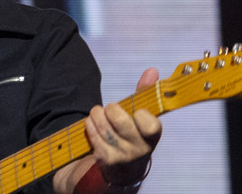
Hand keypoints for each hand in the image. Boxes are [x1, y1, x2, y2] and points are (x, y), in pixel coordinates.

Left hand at [84, 68, 161, 185]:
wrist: (123, 171)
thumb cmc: (133, 135)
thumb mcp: (142, 118)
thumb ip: (145, 93)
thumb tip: (152, 70)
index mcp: (152, 137)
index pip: (150, 125)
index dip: (140, 114)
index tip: (136, 112)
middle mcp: (139, 149)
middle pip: (119, 120)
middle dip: (111, 109)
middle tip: (111, 109)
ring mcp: (121, 155)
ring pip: (102, 124)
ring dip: (97, 114)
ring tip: (99, 114)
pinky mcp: (104, 159)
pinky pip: (92, 132)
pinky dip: (89, 123)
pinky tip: (93, 123)